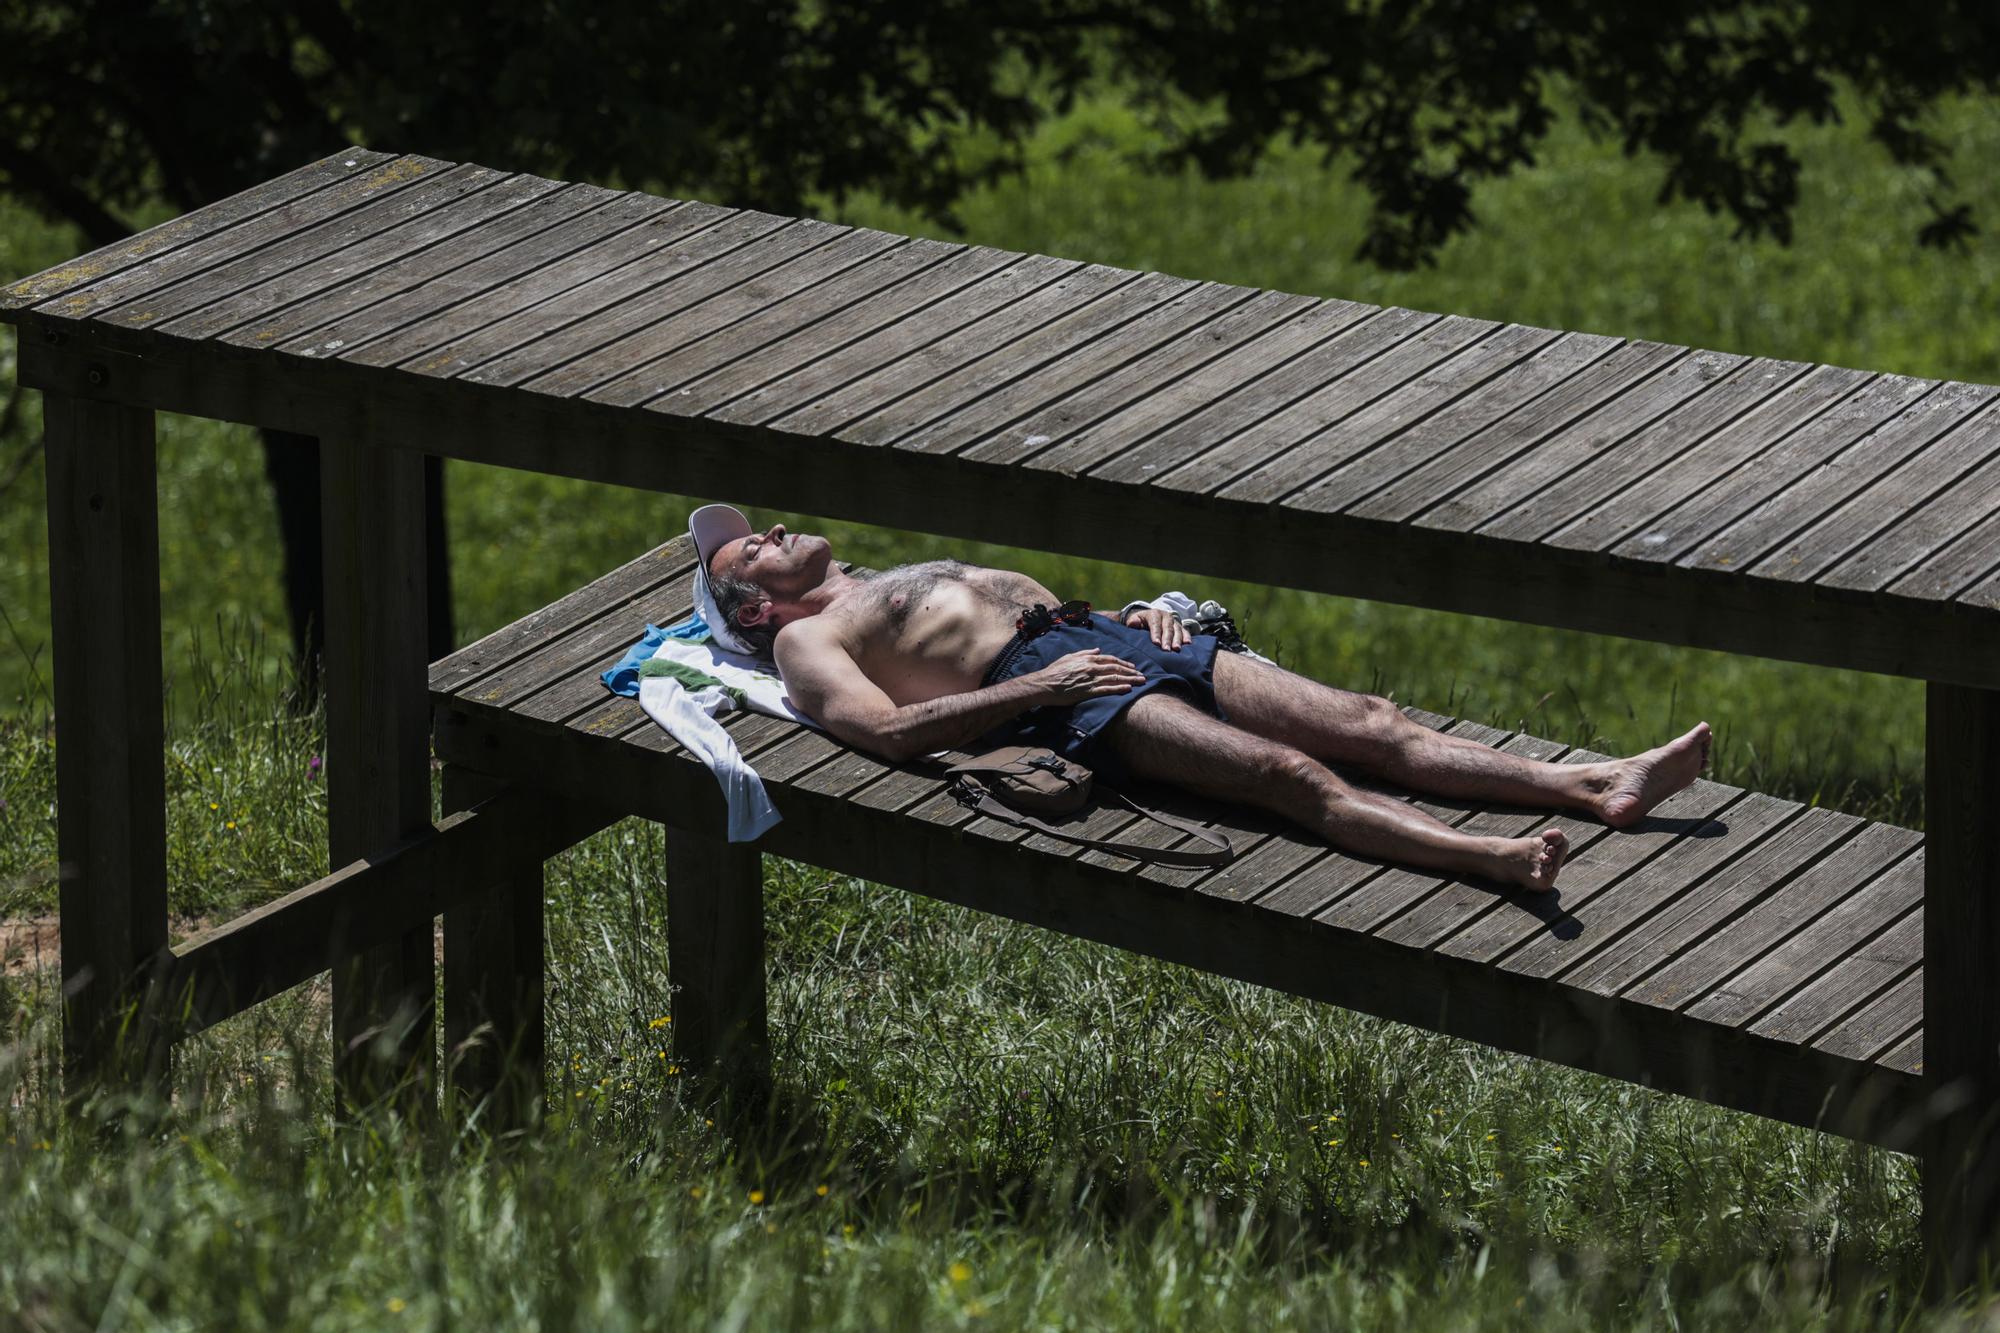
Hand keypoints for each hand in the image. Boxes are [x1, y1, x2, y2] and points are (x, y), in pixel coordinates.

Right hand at [1026, 650, 1147, 703]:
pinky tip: (1128, 689)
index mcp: (1088, 659)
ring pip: (1115, 678)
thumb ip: (1085, 652)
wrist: (1044, 684)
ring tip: (1141, 682)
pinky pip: (1107, 689)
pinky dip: (1118, 688)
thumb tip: (1098, 649)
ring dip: (1130, 680)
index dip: (1123, 663)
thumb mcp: (1069, 657)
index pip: (1110, 659)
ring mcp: (1090, 680)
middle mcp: (1091, 667)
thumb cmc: (1054, 671)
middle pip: (1116, 668)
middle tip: (1142, 676)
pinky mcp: (1087, 691)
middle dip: (1131, 672)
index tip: (1133, 667)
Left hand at [1124, 607, 1188, 650]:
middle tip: (1166, 649)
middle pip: (1167, 628)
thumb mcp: (1134, 620)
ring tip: (1177, 649)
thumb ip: (1133, 622)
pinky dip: (1186, 636)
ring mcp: (1174, 621)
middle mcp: (1165, 616)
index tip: (1156, 643)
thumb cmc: (1140, 622)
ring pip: (1177, 629)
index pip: (1155, 624)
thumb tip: (1133, 623)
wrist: (1149, 618)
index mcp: (1154, 614)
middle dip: (1167, 639)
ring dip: (1177, 639)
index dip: (1156, 634)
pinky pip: (1184, 631)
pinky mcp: (1180, 626)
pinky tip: (1187, 643)